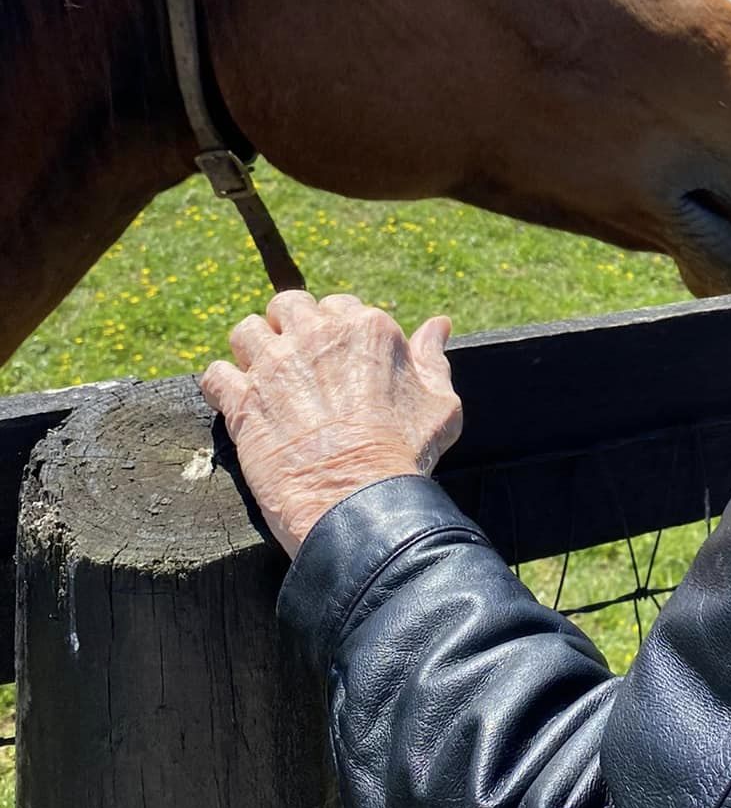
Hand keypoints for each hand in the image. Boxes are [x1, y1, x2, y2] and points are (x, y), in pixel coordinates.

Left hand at [200, 291, 462, 557]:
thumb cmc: (406, 455)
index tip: (337, 359)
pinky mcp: (241, 400)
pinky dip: (221, 386)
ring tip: (263, 377)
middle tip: (298, 363)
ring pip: (246, 331)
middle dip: (290, 327)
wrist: (360, 503)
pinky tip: (237, 402)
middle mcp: (316, 335)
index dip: (336, 331)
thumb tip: (438, 324)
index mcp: (366, 328)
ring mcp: (273, 365)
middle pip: (288, 305)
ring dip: (252, 349)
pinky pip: (214, 374)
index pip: (340, 305)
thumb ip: (433, 358)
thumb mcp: (439, 403)